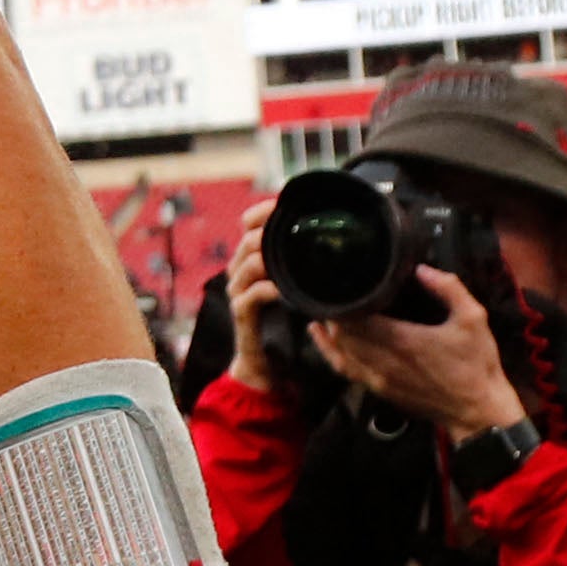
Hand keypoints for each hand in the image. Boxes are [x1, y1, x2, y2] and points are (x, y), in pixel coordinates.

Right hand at [224, 204, 279, 393]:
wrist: (262, 364)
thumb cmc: (281, 324)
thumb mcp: (291, 287)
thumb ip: (298, 266)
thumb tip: (329, 241)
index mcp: (249, 261)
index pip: (249, 225)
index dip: (265, 211)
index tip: (285, 202)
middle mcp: (238, 272)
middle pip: (248, 240)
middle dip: (270, 231)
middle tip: (296, 226)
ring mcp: (237, 292)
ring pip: (248, 264)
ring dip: (269, 257)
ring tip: (291, 253)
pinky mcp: (241, 313)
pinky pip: (250, 296)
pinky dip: (268, 290)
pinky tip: (283, 289)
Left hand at [312, 269, 526, 440]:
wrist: (479, 413)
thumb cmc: (477, 365)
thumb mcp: (473, 320)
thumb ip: (449, 289)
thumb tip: (421, 268)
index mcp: (402, 340)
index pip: (356, 318)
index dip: (343, 300)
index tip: (340, 281)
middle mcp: (383, 361)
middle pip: (342, 333)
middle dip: (334, 312)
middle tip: (332, 291)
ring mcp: (378, 379)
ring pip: (338, 352)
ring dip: (329, 331)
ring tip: (324, 309)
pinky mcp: (379, 391)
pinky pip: (345, 370)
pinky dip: (330, 353)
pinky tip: (323, 339)